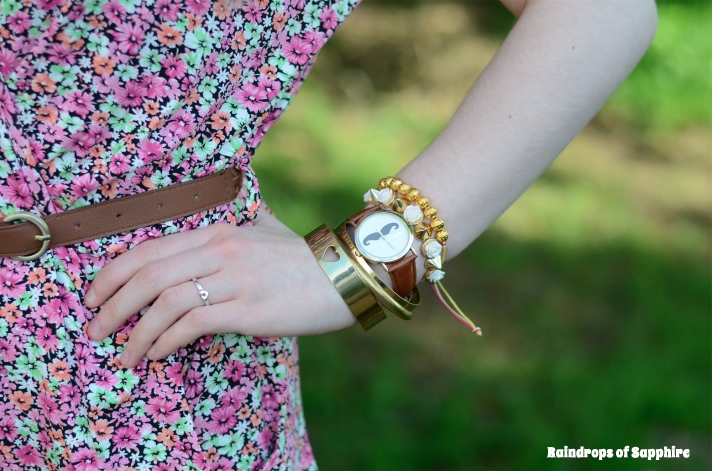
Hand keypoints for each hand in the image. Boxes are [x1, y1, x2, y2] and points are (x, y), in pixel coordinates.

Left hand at [84, 210, 356, 368]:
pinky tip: (158, 354)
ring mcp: (234, 279)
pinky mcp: (247, 309)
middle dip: (112, 305)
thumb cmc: (305, 258)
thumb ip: (245, 220)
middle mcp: (220, 250)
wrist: (346, 275)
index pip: (150, 250)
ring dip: (135, 332)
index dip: (113, 273)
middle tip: (96, 329)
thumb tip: (241, 209)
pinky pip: (193, 324)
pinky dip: (166, 341)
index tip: (96, 296)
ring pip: (164, 302)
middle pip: (148, 275)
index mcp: (218, 232)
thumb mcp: (269, 229)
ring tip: (125, 355)